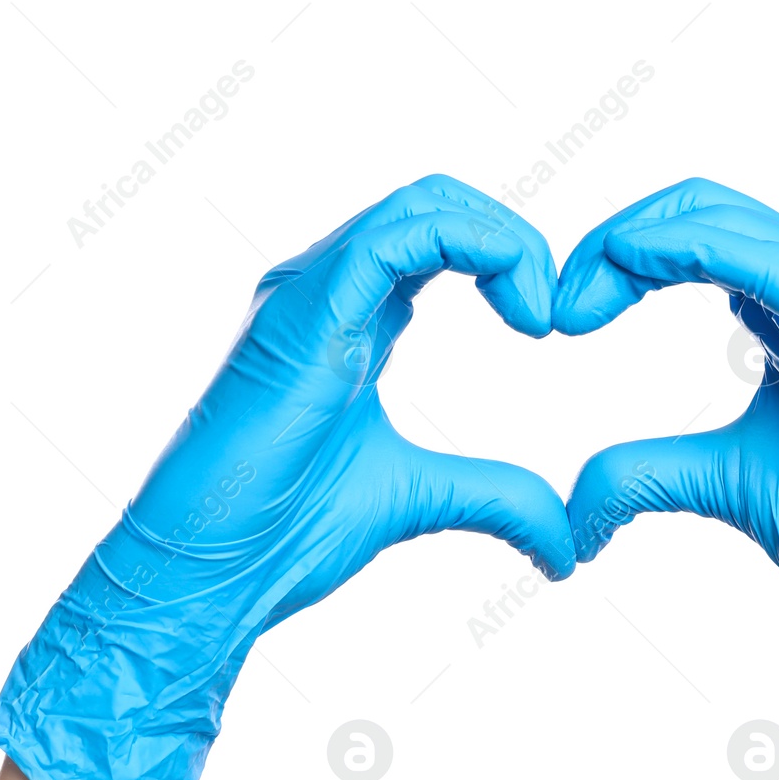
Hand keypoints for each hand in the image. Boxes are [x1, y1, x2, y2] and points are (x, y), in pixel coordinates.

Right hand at [0, 175, 574, 779]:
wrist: (212, 577)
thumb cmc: (284, 535)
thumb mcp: (422, 499)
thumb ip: (497, 500)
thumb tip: (566, 546)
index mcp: (354, 320)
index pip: (439, 235)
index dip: (508, 257)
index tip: (547, 325)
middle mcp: (326, 290)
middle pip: (436, 202)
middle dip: (514, 240)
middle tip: (551, 314)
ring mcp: (308, 294)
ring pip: (421, 204)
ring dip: (502, 240)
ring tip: (538, 313)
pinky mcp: (303, 315)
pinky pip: (394, 238)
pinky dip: (473, 247)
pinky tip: (515, 313)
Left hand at [554, 178, 778, 779]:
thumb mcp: (715, 481)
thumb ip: (641, 473)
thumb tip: (569, 509)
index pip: (688, 232)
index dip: (612, 256)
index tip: (556, 316)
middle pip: (697, 209)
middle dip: (611, 243)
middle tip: (555, 307)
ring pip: (722, 219)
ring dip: (633, 242)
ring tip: (576, 304)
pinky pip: (766, 260)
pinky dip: (685, 250)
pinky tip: (630, 272)